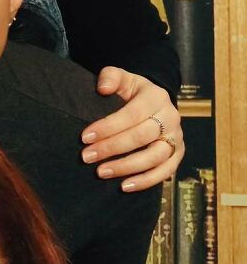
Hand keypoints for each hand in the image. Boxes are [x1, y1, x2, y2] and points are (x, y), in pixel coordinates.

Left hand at [80, 67, 183, 192]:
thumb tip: (103, 87)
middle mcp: (171, 117)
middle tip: (87, 157)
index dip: (108, 126)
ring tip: (101, 172)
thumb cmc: (133, 93)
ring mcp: (176, 137)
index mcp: (156, 97)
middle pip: (141, 136)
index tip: (85, 137)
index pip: (132, 114)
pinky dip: (146, 181)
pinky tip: (125, 186)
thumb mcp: (123, 79)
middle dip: (111, 148)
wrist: (154, 104)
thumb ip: (111, 76)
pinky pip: (166, 171)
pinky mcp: (178, 154)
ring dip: (126, 167)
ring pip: (154, 156)